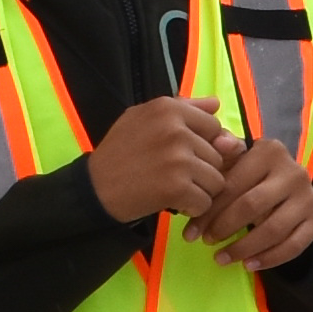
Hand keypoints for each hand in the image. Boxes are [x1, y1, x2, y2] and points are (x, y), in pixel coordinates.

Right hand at [82, 95, 232, 227]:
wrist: (95, 188)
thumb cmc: (119, 152)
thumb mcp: (143, 117)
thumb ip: (183, 108)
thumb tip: (216, 103)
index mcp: (169, 108)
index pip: (214, 127)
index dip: (204, 145)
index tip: (184, 154)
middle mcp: (176, 129)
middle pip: (218, 156)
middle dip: (202, 170)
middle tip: (174, 175)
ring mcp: (178, 158)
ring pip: (216, 180)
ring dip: (199, 190)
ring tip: (174, 188)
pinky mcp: (177, 187)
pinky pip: (205, 202)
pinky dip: (192, 208)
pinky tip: (174, 203)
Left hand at [197, 134, 312, 271]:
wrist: (291, 186)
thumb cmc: (253, 173)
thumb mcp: (236, 161)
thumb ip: (223, 154)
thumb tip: (220, 143)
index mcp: (270, 152)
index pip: (233, 185)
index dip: (208, 211)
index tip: (190, 232)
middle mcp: (293, 172)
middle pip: (252, 206)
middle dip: (224, 228)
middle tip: (206, 243)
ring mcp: (308, 197)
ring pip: (272, 230)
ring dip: (243, 248)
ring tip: (222, 258)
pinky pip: (293, 246)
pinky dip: (269, 259)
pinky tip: (249, 264)